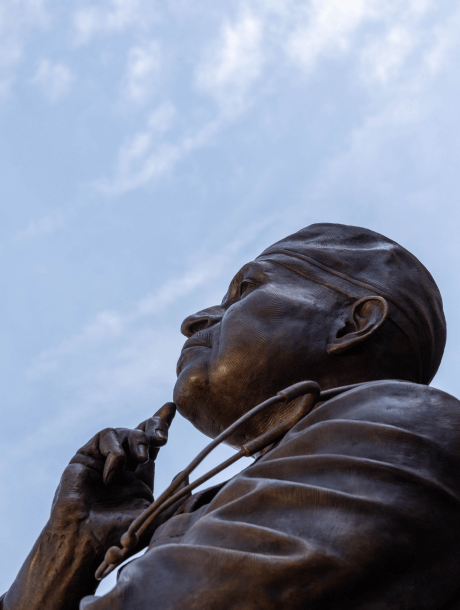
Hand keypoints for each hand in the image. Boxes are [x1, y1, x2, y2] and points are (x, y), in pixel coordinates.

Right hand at [53, 402, 175, 553]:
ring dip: (137, 440)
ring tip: (141, 459)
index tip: (171, 407)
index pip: (151, 444)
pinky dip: (114, 451)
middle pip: (140, 432)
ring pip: (124, 432)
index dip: (161, 423)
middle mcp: (121, 466)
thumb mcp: (156, 516)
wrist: (85, 543)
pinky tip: (113, 473)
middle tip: (163, 438)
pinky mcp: (84, 457)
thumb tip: (187, 473)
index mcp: (138, 477)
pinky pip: (104, 437)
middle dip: (154, 426)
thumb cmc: (119, 537)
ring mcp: (101, 460)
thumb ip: (174, 497)